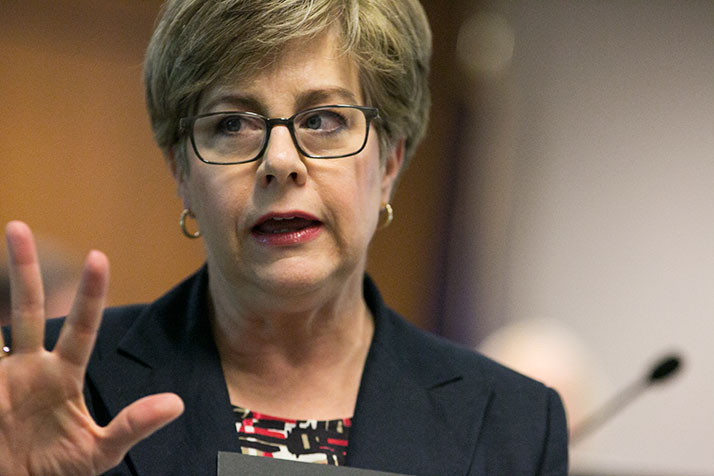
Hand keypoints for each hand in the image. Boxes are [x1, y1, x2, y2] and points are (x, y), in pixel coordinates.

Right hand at [0, 221, 183, 475]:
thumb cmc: (56, 471)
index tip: (99, 256)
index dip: (90, 294)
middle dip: (23, 269)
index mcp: (61, 376)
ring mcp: (0, 378)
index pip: (80, 329)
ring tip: (6, 236)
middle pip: (27, 311)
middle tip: (18, 226)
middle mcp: (27, 368)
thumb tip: (176, 404)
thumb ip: (132, 426)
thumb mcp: (98, 452)